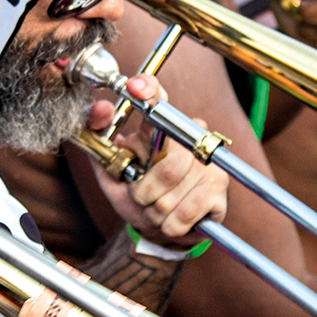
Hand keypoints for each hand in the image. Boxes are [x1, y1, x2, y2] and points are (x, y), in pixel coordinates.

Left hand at [84, 74, 228, 245]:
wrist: (161, 229)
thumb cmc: (137, 195)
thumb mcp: (110, 169)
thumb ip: (97, 139)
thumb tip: (102, 108)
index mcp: (160, 127)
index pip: (157, 100)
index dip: (148, 91)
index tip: (135, 88)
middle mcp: (189, 135)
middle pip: (167, 165)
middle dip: (144, 192)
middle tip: (140, 197)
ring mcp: (208, 161)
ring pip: (171, 195)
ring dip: (155, 212)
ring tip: (156, 209)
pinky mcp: (219, 186)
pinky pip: (185, 213)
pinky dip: (170, 224)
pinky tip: (172, 220)